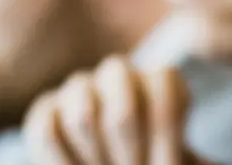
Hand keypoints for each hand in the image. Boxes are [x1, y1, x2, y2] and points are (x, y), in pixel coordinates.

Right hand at [23, 55, 201, 164]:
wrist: (125, 164)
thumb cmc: (156, 164)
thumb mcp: (178, 158)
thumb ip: (187, 156)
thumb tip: (186, 146)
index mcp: (158, 82)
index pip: (163, 84)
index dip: (165, 133)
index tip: (168, 164)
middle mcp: (118, 75)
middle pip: (124, 111)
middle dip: (130, 158)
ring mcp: (78, 90)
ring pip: (84, 118)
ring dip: (99, 160)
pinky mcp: (44, 111)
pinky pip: (47, 132)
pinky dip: (65, 162)